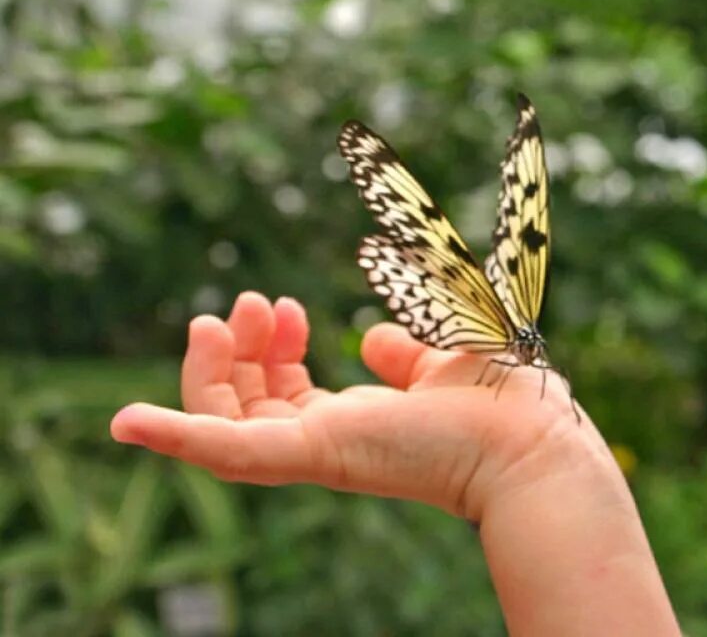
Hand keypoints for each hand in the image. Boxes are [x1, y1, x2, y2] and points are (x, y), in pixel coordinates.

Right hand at [110, 291, 608, 521]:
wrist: (531, 433)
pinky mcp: (312, 454)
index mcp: (358, 422)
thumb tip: (374, 339)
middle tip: (249, 302)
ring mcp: (317, 452)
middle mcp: (331, 442)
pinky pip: (225, 455)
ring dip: (209, 373)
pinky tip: (125, 422)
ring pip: (226, 424)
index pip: (285, 397)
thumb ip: (404, 350)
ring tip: (222, 317)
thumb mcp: (439, 357)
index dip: (273, 351)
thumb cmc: (500, 398)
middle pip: (249, 406)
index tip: (285, 304)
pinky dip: (174, 438)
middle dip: (238, 352)